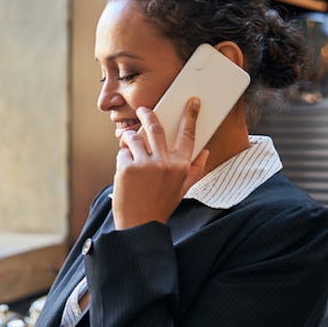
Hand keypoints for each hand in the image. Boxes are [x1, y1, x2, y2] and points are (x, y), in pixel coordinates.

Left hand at [111, 97, 208, 229]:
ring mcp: (145, 164)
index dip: (190, 116)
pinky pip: (122, 153)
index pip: (188, 135)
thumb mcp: (182, 190)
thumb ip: (194, 170)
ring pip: (134, 138)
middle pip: (156, 128)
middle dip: (147, 115)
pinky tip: (123, 171)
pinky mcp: (127, 168)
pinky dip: (121, 159)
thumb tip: (205, 152)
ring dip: (128, 138)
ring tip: (126, 144)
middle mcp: (165, 163)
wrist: (140, 224)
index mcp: (181, 166)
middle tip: (142, 110)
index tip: (192, 102)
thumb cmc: (160, 207)